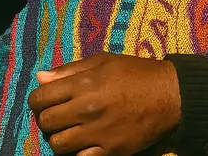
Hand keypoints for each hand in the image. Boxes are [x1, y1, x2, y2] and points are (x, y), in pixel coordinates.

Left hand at [28, 53, 180, 155]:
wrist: (170, 95)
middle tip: (58, 116)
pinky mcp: (111, 150)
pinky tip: (85, 145)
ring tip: (70, 132)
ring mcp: (98, 132)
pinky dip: (78, 154)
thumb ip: (69, 70)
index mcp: (83, 83)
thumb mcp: (102, 61)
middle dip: (47, 119)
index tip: (44, 102)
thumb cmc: (135, 73)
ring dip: (60, 138)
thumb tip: (40, 77)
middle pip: (46, 122)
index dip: (37, 101)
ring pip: (58, 144)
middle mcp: (87, 108)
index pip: (40, 97)